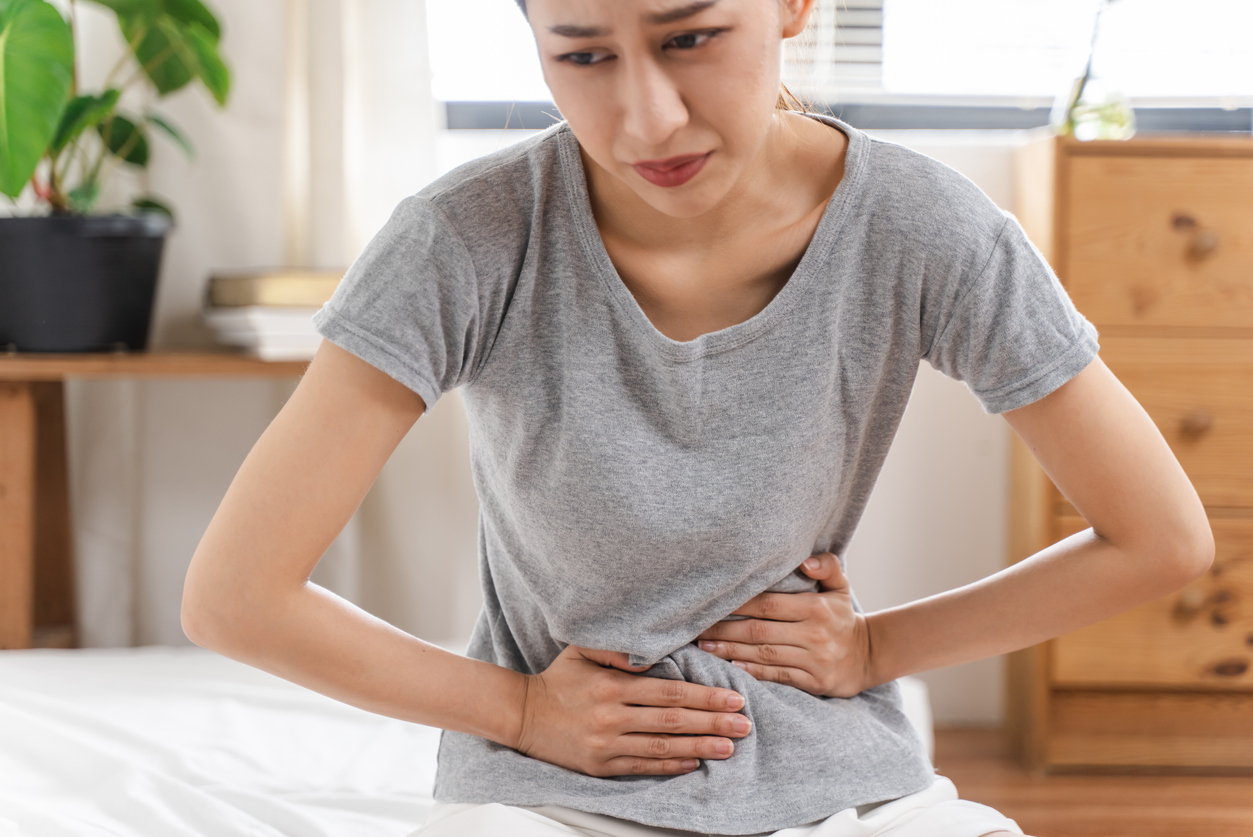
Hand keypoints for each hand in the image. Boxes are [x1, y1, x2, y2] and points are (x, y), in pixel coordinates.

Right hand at [512, 644, 752, 776]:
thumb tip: (652, 652)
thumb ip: (617, 648)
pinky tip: (694, 762)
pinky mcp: (601, 766)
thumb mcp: (582, 650)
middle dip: (713, 723)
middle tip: (744, 725)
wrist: (522, 715)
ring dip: (700, 747)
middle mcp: (612, 717)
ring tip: (729, 747)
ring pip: (663, 746)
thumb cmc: (558, 680)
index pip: (669, 692)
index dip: (704, 696)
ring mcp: (607, 745)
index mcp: (612, 686)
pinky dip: (671, 765)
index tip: (733, 698)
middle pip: (673, 720)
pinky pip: (643, 766)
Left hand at [694, 553, 871, 697]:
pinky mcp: (813, 682)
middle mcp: (814, 634)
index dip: (738, 603)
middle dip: (725, 629)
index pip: (768, 604)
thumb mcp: (841, 587)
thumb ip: (827, 565)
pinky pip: (777, 677)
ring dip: (731, 651)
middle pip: (759, 631)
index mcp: (816, 608)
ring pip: (764, 655)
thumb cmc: (842, 616)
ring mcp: (813, 660)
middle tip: (697, 629)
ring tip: (705, 647)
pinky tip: (730, 667)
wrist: (868, 656)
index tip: (711, 603)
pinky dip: (753, 672)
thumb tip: (805, 561)